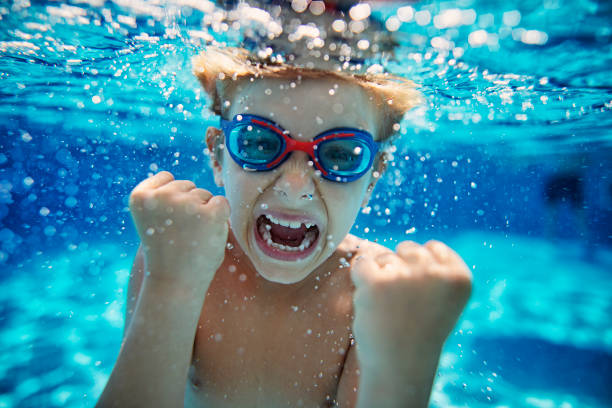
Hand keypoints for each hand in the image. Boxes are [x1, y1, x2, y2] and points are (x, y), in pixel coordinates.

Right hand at [129, 171, 229, 288]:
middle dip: (189, 205)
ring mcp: (186, 203)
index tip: (166, 222)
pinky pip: (222, 202)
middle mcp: (161, 196)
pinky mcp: (209, 214)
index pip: (166, 177)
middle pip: (188, 185)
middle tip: (180, 234)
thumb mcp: (154, 219)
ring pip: (205, 194)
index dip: (172, 199)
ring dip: (203, 213)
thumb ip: (163, 198)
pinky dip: (220, 217)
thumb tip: (186, 183)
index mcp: (140, 196)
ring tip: (191, 238)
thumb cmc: (166, 253)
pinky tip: (207, 234)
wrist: (174, 284)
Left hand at [350, 240, 471, 370]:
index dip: (420, 269)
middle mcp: (437, 273)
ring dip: (379, 276)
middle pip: (408, 248)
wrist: (398, 367)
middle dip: (400, 269)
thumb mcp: (440, 299)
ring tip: (388, 307)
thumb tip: (408, 245)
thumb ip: (434, 269)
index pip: (434, 247)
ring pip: (383, 256)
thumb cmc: (418, 332)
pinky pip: (362, 262)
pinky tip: (370, 299)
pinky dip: (360, 278)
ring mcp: (406, 276)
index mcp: (460, 277)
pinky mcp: (376, 282)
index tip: (421, 296)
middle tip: (402, 303)